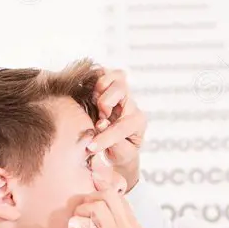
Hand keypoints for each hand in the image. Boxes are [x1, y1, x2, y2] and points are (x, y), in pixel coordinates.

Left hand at [68, 190, 155, 227]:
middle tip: (81, 211)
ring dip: (81, 211)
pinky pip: (86, 224)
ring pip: (97, 206)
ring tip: (76, 224)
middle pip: (110, 195)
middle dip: (90, 197)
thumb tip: (104, 226)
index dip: (102, 195)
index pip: (121, 199)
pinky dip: (75, 223)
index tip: (89, 203)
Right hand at [89, 69, 145, 191]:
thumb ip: (113, 142)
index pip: (121, 126)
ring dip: (99, 92)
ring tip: (96, 108)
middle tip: (98, 118)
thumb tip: (101, 124)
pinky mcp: (109, 84)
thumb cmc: (120, 152)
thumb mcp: (121, 155)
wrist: (117, 147)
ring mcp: (121, 91)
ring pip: (112, 77)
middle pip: (120, 89)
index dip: (105, 137)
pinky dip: (94, 81)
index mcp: (137, 122)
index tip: (91, 147)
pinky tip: (91, 98)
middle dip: (104, 103)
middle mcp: (131, 103)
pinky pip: (102, 72)